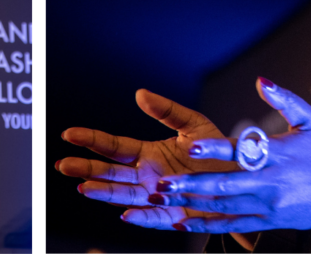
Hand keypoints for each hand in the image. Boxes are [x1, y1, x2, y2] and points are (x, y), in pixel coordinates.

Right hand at [57, 89, 238, 229]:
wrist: (246, 180)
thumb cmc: (219, 152)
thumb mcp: (194, 125)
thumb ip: (168, 110)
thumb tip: (140, 93)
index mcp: (149, 153)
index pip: (114, 146)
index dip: (91, 139)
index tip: (69, 134)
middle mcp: (149, 176)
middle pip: (111, 172)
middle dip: (87, 168)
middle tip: (63, 165)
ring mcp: (159, 197)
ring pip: (125, 195)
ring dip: (104, 192)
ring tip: (83, 187)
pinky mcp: (176, 215)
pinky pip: (155, 218)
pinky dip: (141, 217)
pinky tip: (126, 214)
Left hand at [151, 77, 310, 232]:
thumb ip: (284, 100)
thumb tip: (261, 80)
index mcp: (278, 154)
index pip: (243, 150)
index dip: (216, 148)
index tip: (191, 145)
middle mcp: (271, 182)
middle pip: (227, 184)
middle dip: (193, 184)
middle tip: (162, 183)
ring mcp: (269, 205)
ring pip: (226, 206)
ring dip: (193, 203)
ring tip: (163, 200)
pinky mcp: (269, 221)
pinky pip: (236, 225)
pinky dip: (210, 226)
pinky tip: (187, 224)